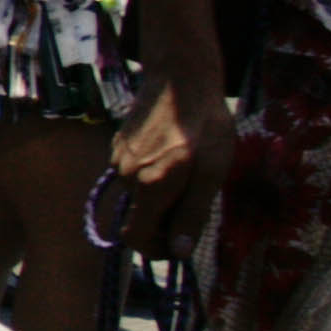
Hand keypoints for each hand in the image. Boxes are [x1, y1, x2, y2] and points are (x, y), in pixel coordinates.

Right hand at [111, 70, 235, 257]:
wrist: (181, 78)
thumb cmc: (206, 126)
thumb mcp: (212, 173)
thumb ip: (193, 214)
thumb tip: (179, 252)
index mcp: (150, 187)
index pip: (137, 238)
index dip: (157, 250)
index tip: (181, 245)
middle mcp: (127, 177)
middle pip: (140, 218)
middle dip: (166, 220)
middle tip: (198, 200)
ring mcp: (119, 160)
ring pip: (138, 196)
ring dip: (161, 197)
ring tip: (189, 172)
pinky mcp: (118, 146)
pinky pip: (134, 176)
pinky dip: (152, 178)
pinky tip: (174, 155)